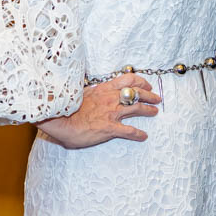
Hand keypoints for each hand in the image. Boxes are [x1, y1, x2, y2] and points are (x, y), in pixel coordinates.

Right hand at [37, 74, 160, 148]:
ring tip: (154, 112)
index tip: (146, 85)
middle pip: (137, 93)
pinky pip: (129, 130)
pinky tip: (143, 136)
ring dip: (148, 110)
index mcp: (104, 89)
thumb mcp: (82, 94)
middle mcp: (110, 98)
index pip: (128, 80)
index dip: (140, 82)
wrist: (59, 119)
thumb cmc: (67, 108)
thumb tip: (97, 92)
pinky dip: (138, 134)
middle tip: (157, 98)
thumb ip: (94, 93)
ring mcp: (111, 112)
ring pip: (137, 108)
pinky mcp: (109, 127)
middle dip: (150, 95)